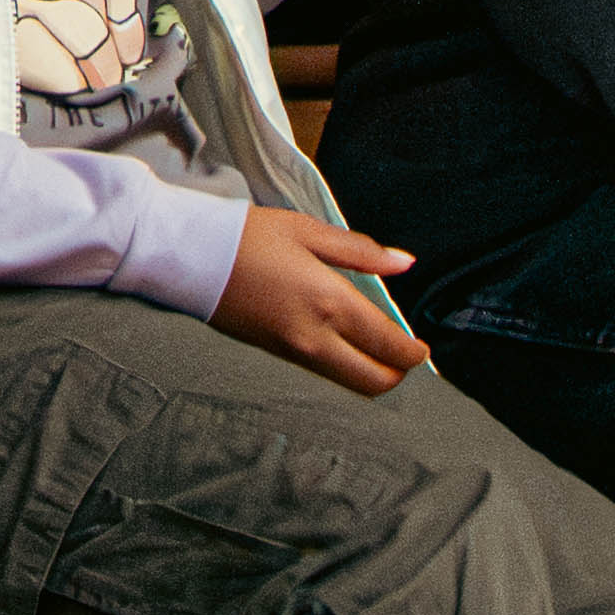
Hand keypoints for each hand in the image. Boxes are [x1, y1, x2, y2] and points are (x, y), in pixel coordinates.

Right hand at [216, 206, 429, 391]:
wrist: (192, 258)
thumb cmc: (250, 237)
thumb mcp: (309, 231)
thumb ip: (362, 251)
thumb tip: (405, 263)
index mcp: (330, 303)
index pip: (388, 346)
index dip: (413, 353)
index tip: (421, 347)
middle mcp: (316, 338)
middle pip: (372, 382)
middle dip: (396, 374)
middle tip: (405, 354)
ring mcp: (295, 352)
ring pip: (348, 383)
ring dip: (370, 372)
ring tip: (377, 345)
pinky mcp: (277, 355)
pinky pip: (324, 372)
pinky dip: (344, 366)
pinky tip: (344, 340)